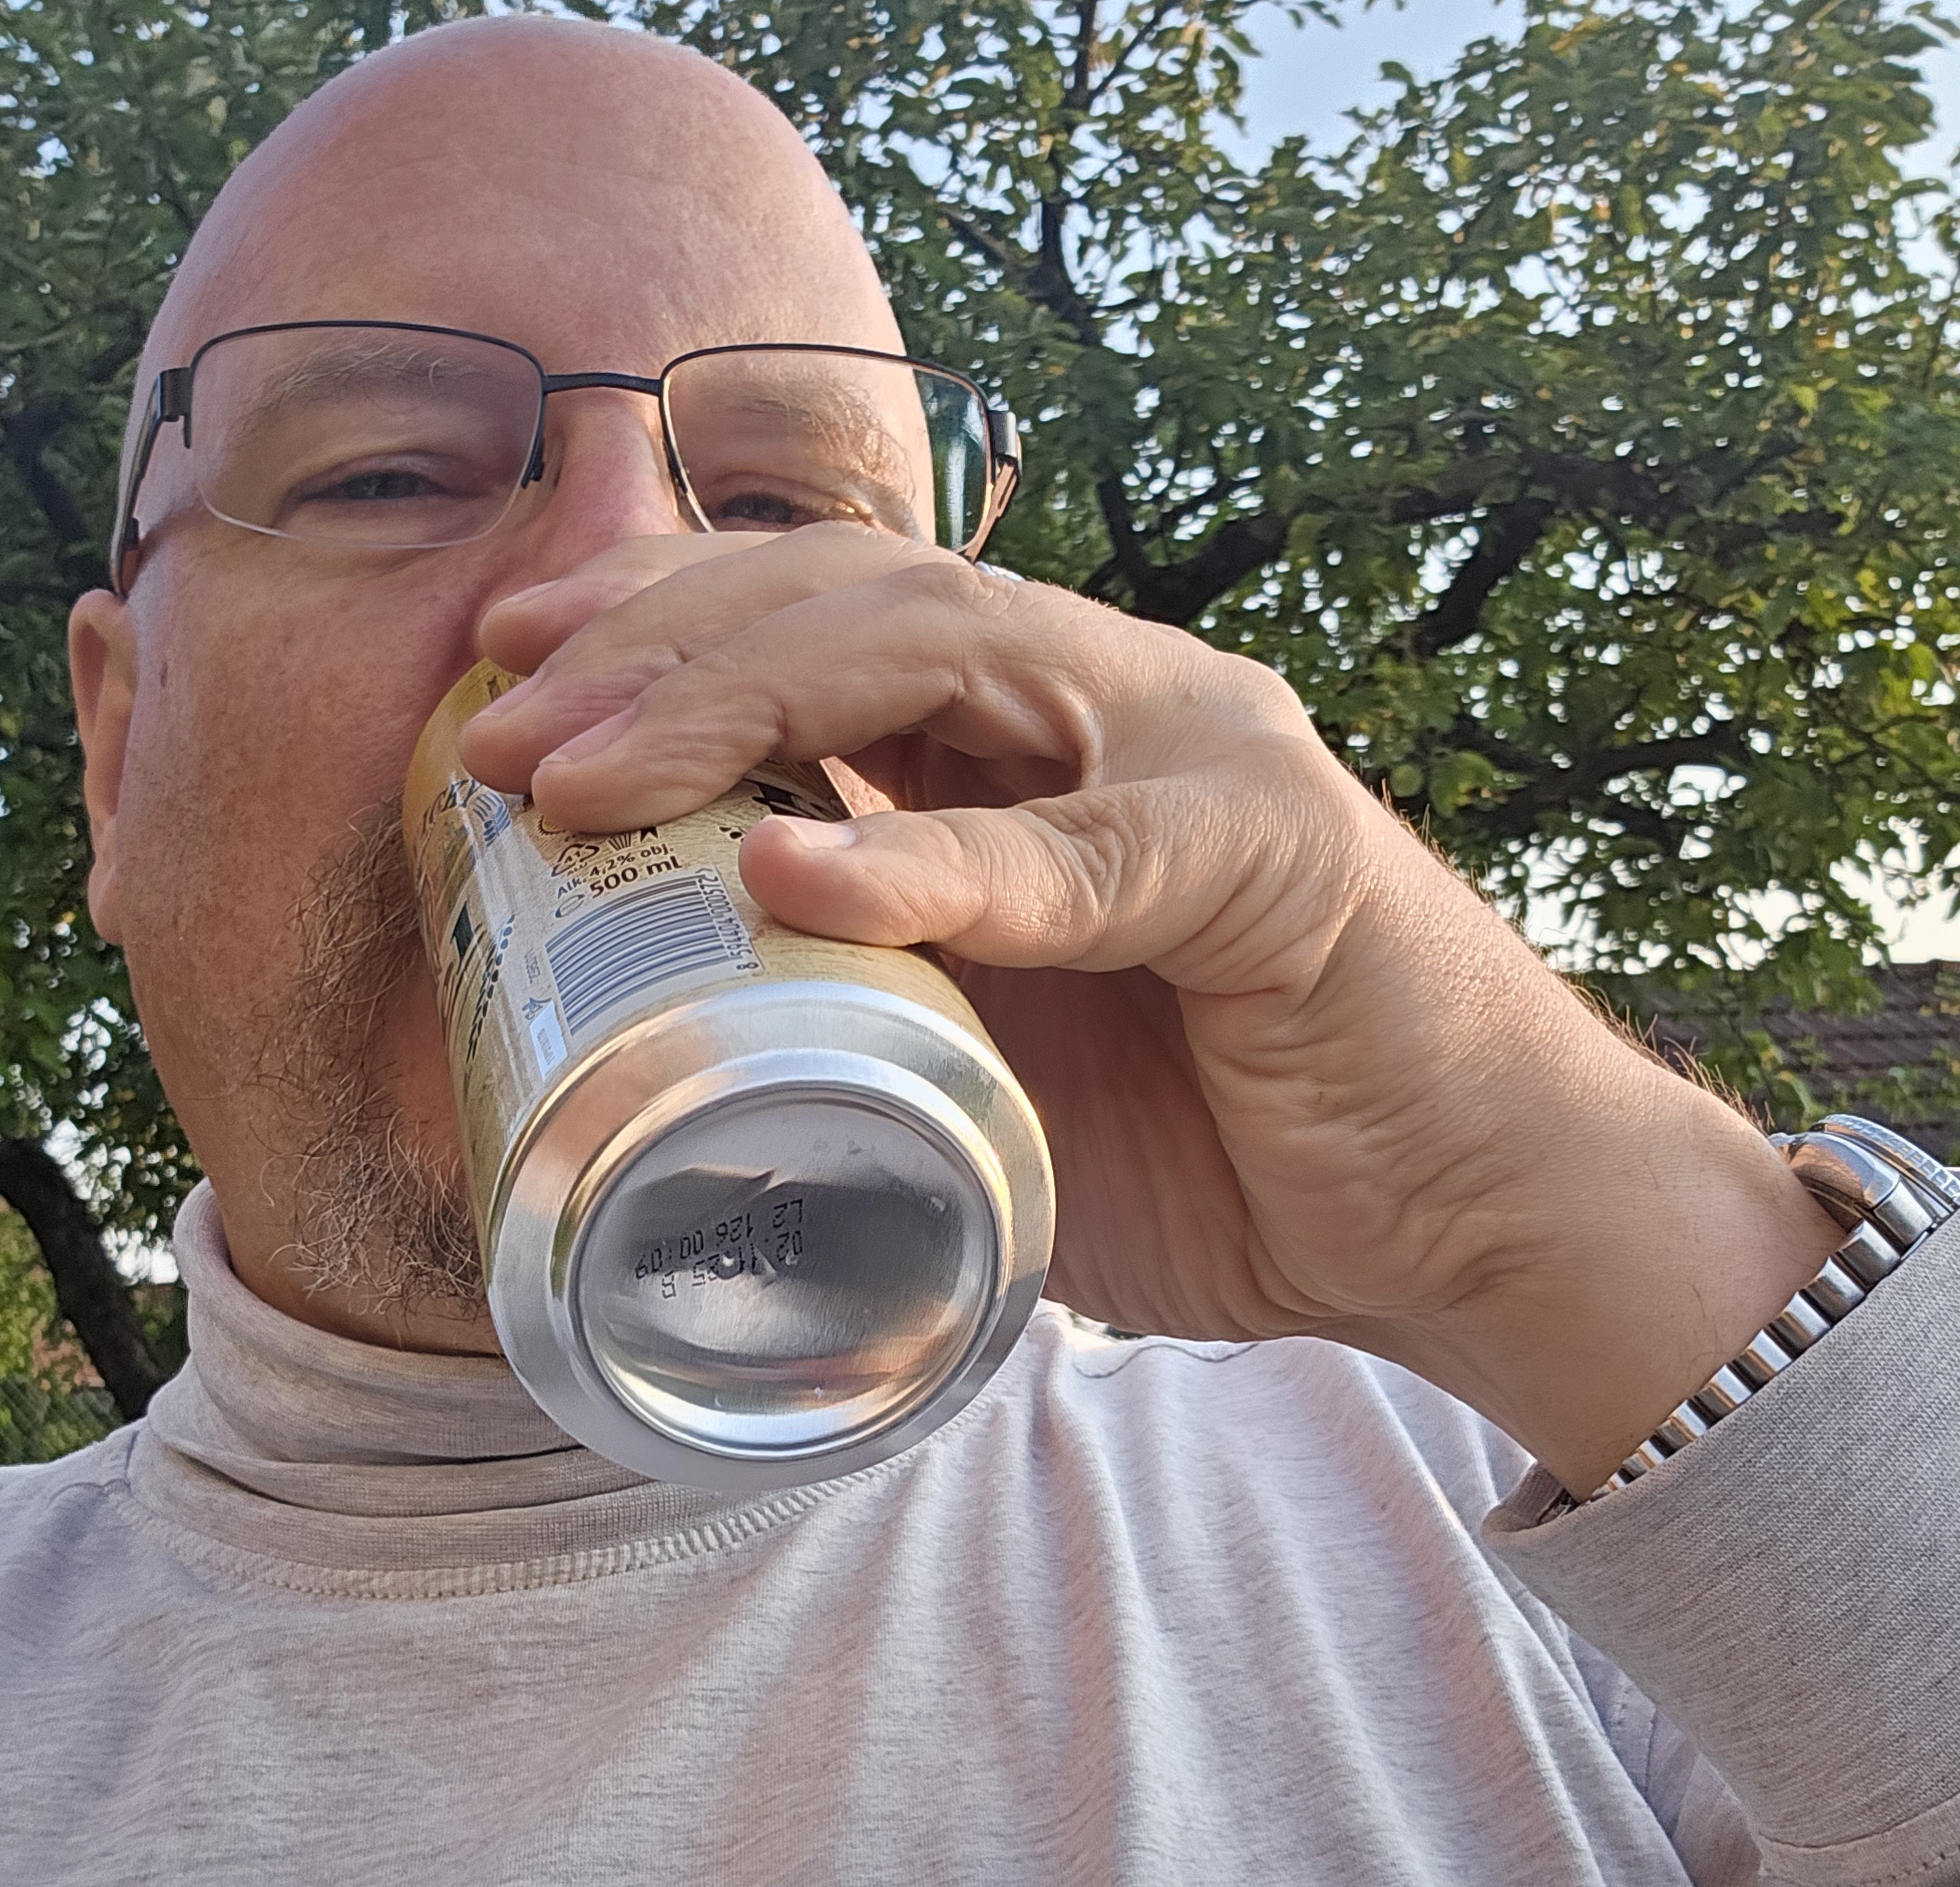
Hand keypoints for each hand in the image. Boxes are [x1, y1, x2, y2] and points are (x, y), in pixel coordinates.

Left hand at [459, 527, 1840, 1490]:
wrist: (1463, 1221)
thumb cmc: (1226, 1146)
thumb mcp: (989, 1072)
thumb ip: (859, 1024)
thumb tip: (651, 1081)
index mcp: (1027, 738)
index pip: (817, 610)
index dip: (653, 619)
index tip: (497, 678)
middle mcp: (1102, 704)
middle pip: (849, 593)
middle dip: (654, 647)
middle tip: (496, 730)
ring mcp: (1194, 754)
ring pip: (942, 653)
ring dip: (743, 702)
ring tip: (589, 780)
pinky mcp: (1272, 857)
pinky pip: (1080, 852)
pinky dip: (931, 860)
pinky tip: (791, 868)